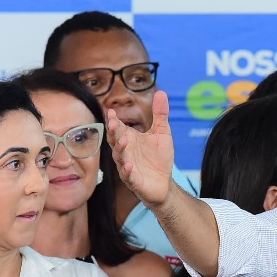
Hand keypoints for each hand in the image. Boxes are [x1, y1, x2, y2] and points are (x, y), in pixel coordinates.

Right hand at [107, 90, 175, 209]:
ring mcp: (127, 167)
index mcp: (128, 139)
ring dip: (120, 149)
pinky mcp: (134, 181)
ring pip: (119, 157)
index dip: (113, 121)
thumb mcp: (162, 133)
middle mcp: (124, 152)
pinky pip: (128, 176)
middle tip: (113, 122)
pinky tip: (130, 165)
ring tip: (124, 140)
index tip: (111, 111)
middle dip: (113, 132)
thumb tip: (161, 92)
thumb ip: (160, 114)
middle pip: (115, 141)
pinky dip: (128, 171)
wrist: (164, 184)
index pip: (117, 128)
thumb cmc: (159, 158)